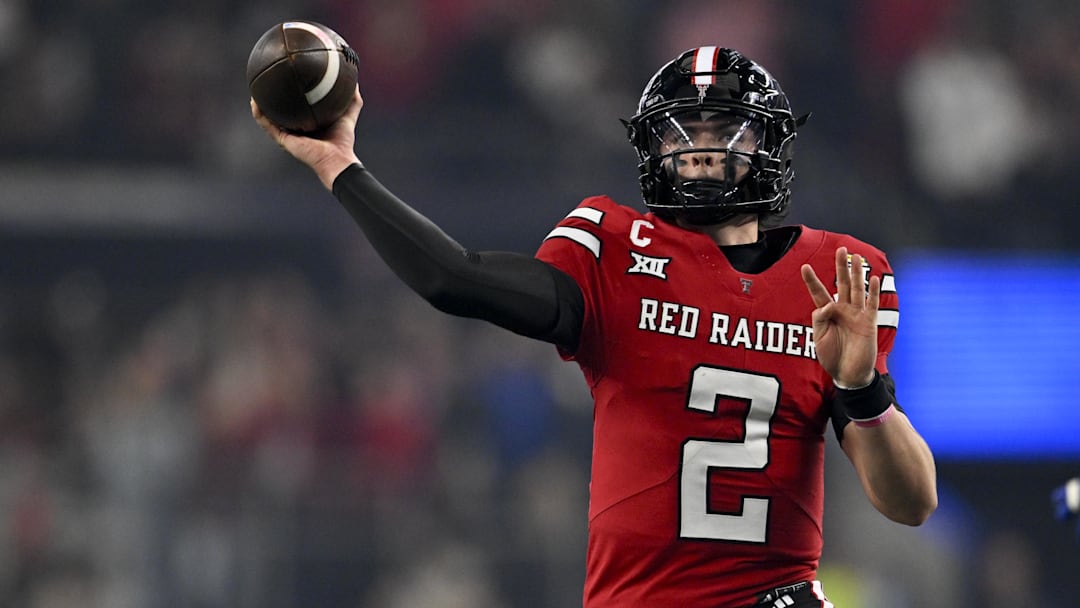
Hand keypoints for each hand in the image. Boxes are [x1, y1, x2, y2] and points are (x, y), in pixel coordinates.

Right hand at [250, 86, 363, 189]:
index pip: (297, 109)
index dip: (291, 97)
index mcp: (308, 124)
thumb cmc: (343, 141)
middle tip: (266, 83)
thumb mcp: (348, 114)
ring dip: (260, 106)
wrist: (337, 158)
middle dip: (272, 100)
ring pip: (269, 119)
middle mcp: (296, 129)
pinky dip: (259, 114)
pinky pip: (268, 125)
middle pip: (280, 113)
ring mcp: (288, 135)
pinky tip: (254, 102)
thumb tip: (355, 80)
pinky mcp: (283, 140)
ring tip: (254, 91)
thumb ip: (353, 99)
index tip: (286, 81)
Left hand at [801, 247, 879, 387]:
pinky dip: (873, 291)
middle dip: (840, 267)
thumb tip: (826, 305)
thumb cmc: (832, 357)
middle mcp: (843, 310)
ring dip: (857, 273)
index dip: (812, 280)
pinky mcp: (868, 323)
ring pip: (857, 289)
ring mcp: (856, 315)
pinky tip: (873, 278)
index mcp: (828, 314)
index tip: (805, 266)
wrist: (848, 374)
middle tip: (840, 249)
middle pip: (841, 284)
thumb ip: (819, 320)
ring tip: (855, 257)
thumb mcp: (818, 339)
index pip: (819, 293)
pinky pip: (872, 304)